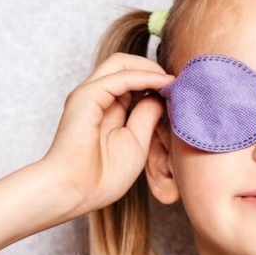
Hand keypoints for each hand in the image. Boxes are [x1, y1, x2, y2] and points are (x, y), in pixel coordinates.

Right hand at [41, 52, 175, 214]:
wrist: (75, 191)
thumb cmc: (103, 176)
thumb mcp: (137, 142)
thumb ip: (147, 116)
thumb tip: (161, 96)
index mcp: (107, 108)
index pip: (133, 81)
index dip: (156, 81)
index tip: (180, 91)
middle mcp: (97, 97)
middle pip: (126, 65)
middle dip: (155, 68)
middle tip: (178, 82)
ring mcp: (90, 94)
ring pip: (122, 63)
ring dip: (152, 68)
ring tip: (174, 81)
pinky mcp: (86, 96)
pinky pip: (120, 76)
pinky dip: (145, 76)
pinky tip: (163, 84)